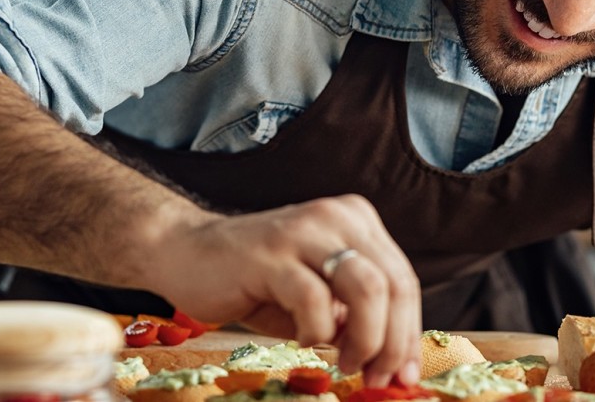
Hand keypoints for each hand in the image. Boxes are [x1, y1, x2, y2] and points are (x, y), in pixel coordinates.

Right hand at [149, 195, 421, 386]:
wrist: (184, 254)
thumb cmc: (255, 282)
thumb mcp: (317, 297)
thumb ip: (355, 317)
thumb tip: (394, 360)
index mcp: (354, 221)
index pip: (403, 279)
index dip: (409, 332)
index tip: (404, 373)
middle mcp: (336, 217)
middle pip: (394, 284)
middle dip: (394, 342)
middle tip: (377, 377)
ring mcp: (303, 231)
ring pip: (368, 287)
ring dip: (366, 339)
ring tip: (346, 364)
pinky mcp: (271, 254)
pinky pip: (315, 299)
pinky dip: (319, 332)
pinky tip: (304, 340)